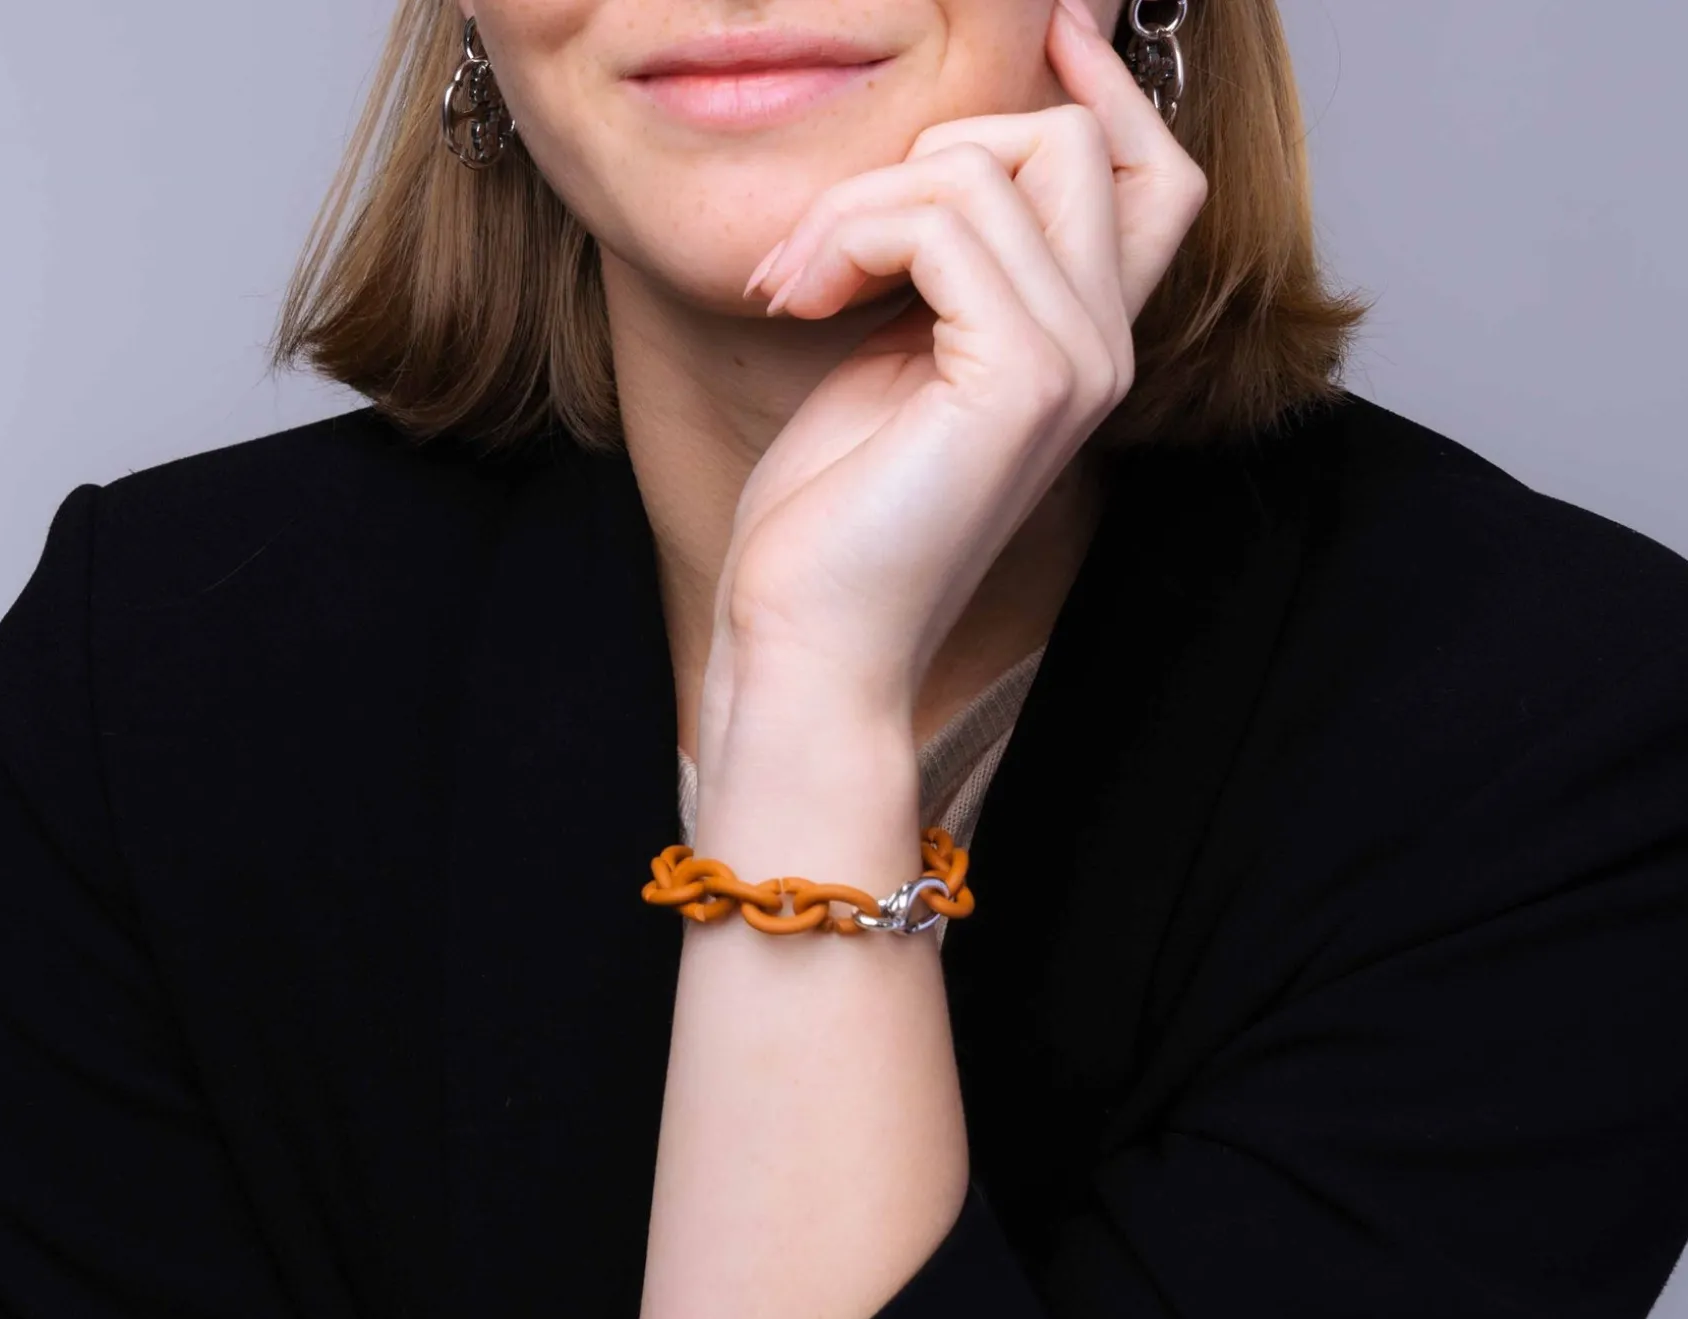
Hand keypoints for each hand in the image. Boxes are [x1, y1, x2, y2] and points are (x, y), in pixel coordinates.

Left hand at [711, 0, 1207, 722]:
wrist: (810, 631)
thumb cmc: (836, 513)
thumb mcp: (897, 355)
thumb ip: (945, 267)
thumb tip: (943, 163)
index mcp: (1079, 345)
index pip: (1152, 176)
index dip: (1102, 91)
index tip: (1036, 31)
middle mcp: (1102, 351)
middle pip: (1070, 143)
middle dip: (925, 155)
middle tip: (823, 246)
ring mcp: (1075, 363)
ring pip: (987, 170)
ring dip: (857, 206)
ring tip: (794, 286)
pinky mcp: (1023, 379)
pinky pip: (941, 219)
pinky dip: (850, 236)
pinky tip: (801, 300)